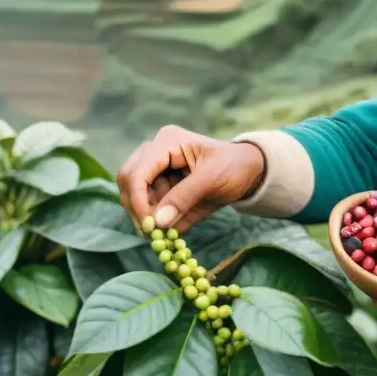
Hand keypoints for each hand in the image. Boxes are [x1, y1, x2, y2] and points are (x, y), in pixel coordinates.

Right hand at [116, 125, 264, 232]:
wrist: (249, 172)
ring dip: (146, 216)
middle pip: (128, 181)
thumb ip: (184, 198)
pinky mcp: (160, 185)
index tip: (147, 226)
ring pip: (133, 195)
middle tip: (153, 232)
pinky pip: (147, 205)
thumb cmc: (234, 166)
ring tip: (166, 230)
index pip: (138, 172)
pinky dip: (155, 220)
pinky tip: (171, 227)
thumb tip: (157, 223)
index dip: (137, 199)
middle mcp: (156, 152)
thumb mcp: (213, 179)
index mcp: (167, 142)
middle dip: (137, 208)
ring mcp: (156, 169)